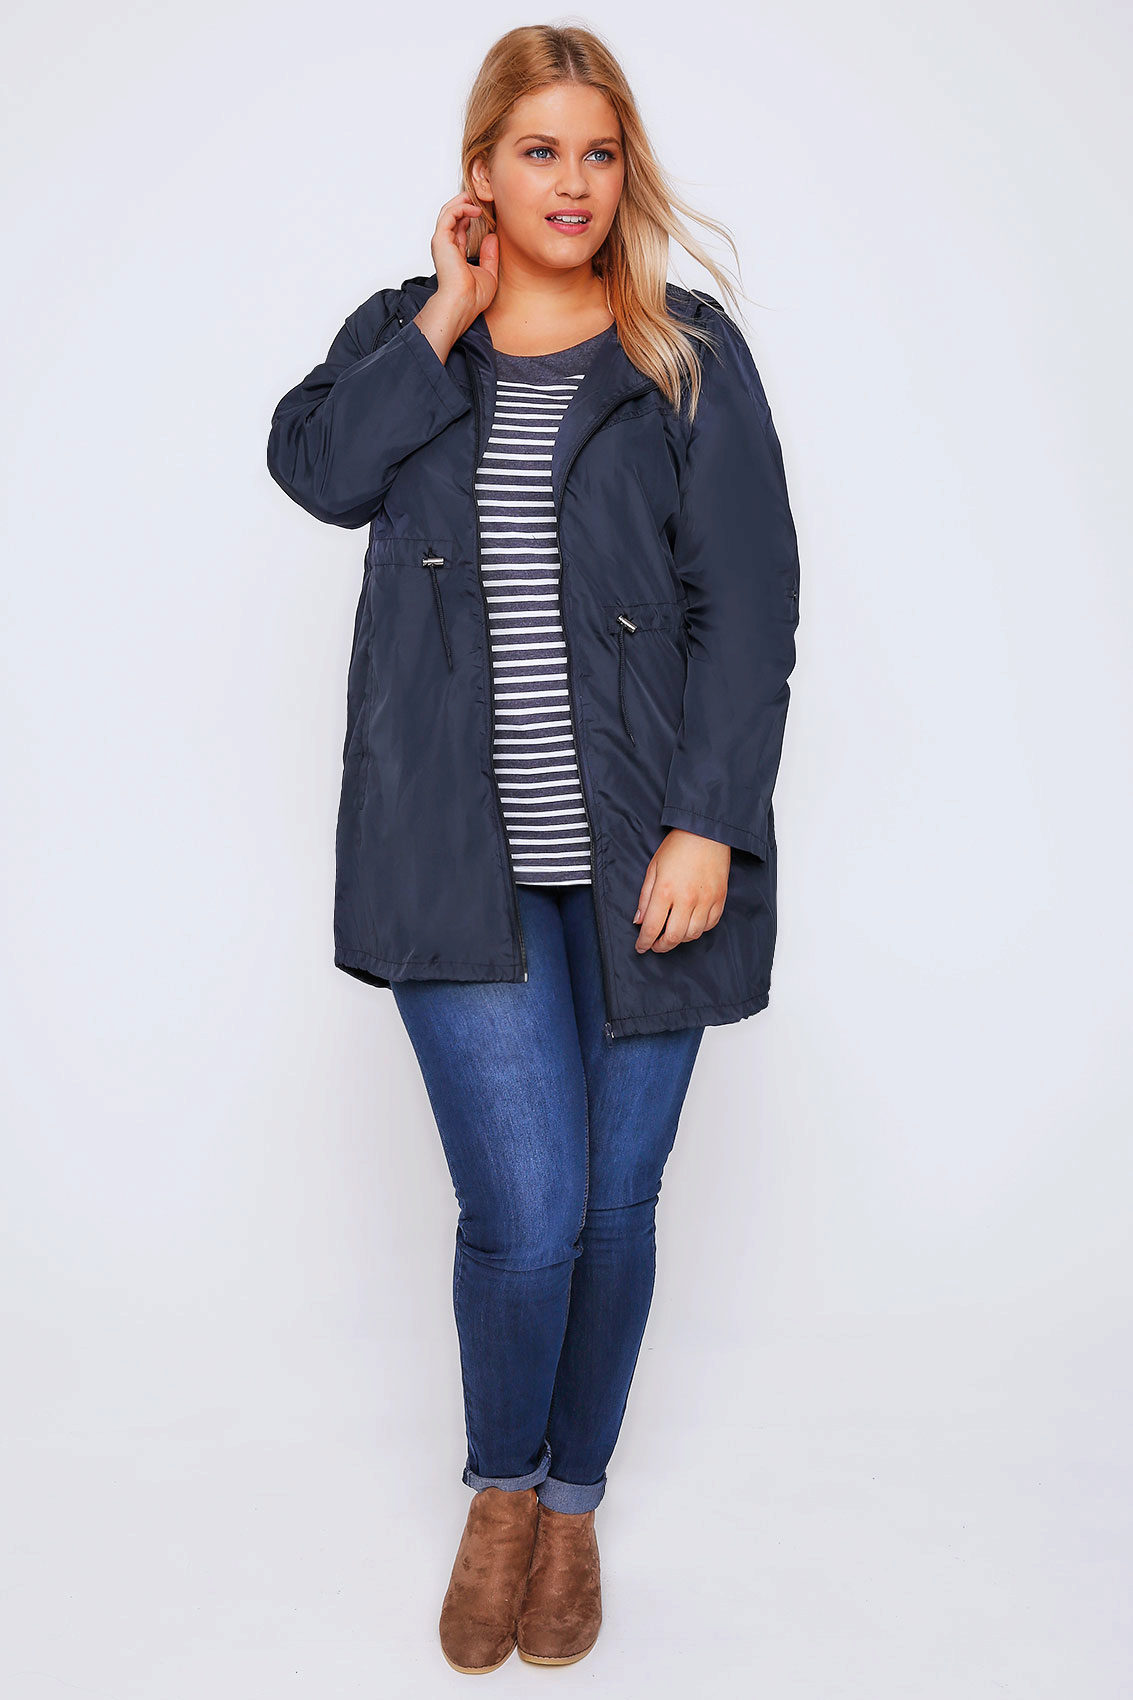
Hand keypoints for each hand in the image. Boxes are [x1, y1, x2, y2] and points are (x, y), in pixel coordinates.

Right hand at [422, 192, 499, 336]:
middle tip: (481, 198)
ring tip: (478, 199)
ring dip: (462, 202)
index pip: (460, 228)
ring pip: (448, 212)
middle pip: (452, 217)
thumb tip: (493, 237)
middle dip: (465, 204)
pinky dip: (461, 207)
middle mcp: (446, 247)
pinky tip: (475, 209)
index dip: (471, 216)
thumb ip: (490, 255)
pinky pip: (449, 214)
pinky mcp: (441, 239)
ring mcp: (442, 243)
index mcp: (455, 255)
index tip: (486, 210)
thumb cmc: (473, 297)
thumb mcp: (488, 273)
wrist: (462, 303)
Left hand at [633, 830, 730, 952]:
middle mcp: (687, 899)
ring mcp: (706, 900)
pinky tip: (690, 925)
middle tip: (655, 945)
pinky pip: (710, 925)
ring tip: (672, 934)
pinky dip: (699, 930)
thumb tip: (639, 920)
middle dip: (661, 946)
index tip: (641, 947)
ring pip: (692, 934)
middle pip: (673, 937)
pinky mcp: (720, 899)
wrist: (706, 833)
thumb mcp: (653, 868)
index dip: (644, 942)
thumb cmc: (677, 847)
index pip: (652, 927)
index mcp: (665, 890)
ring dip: (680, 939)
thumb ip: (645, 896)